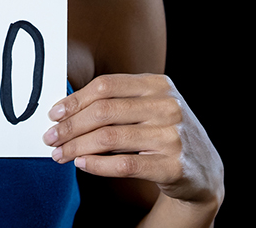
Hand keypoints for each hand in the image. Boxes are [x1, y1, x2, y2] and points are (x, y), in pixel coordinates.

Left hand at [43, 74, 222, 209]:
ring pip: (110, 138)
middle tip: (50, 137)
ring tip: (60, 154)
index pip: (105, 86)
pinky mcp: (174, 166)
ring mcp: (172, 135)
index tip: (54, 113)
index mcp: (157, 84)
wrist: (205, 171)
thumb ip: (116, 100)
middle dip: (70, 125)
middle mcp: (167, 105)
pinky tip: (83, 164)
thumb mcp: (148, 106)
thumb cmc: (164, 132)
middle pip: (103, 111)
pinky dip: (98, 165)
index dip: (75, 99)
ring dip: (77, 147)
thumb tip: (65, 107)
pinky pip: (125, 164)